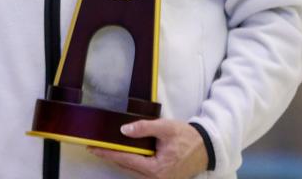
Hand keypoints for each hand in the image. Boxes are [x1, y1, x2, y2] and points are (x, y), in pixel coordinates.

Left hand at [88, 119, 207, 178]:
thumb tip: (124, 130)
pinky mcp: (162, 177)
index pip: (126, 159)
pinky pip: (141, 170)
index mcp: (156, 169)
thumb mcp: (166, 128)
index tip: (93, 148)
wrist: (207, 148)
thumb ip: (144, 128)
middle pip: (127, 167)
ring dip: (120, 160)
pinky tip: (125, 154)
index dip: (108, 153)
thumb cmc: (188, 138)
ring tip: (107, 149)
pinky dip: (131, 162)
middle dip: (111, 156)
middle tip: (96, 147)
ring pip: (133, 170)